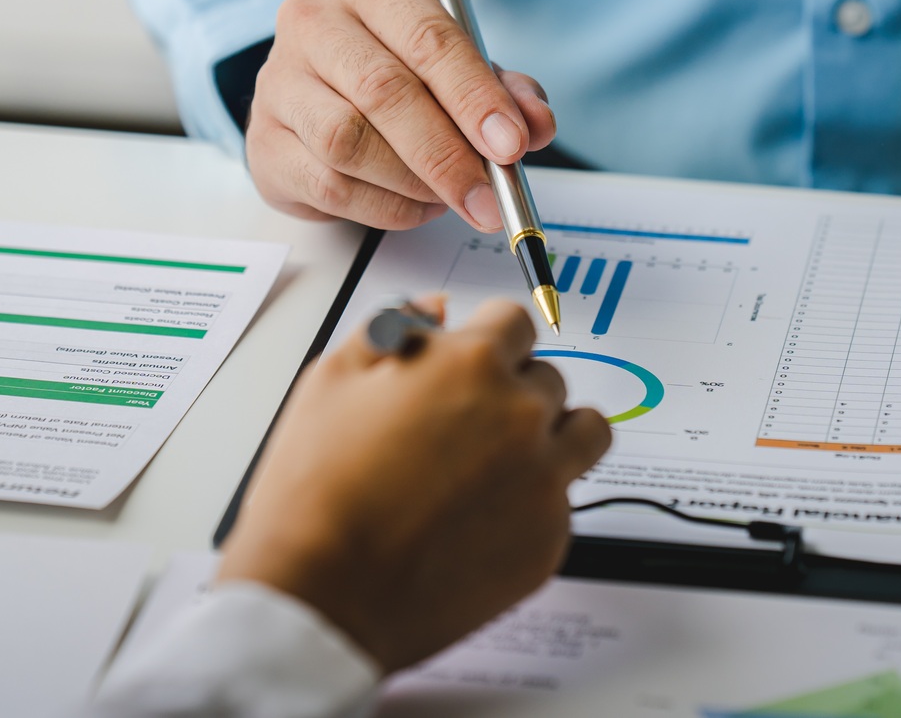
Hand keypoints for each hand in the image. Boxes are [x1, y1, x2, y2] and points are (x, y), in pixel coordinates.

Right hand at [217, 297, 610, 671]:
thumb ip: (393, 324)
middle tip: (465, 426)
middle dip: (511, 392)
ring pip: (583, 433)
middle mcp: (521, 415)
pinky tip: (479, 519)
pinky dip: (532, 504)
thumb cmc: (316, 490)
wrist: (322, 593)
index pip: (514, 322)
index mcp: (471, 363)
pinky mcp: (548, 541)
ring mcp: (543, 481)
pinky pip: (563, 503)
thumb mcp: (332, 378)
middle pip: (547, 379)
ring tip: (502, 462)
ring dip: (552, 435)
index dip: (486, 339)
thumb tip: (434, 308)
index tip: (472, 360)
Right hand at [246, 0, 557, 229]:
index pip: (428, 39)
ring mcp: (280, 82)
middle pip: (385, 92)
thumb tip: (536, 124)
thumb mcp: (455, 67)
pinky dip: (385, 207)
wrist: (313, 88)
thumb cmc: (393, 70)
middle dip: (447, 154)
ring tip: (449, 197)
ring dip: (413, 182)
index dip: (474, 96)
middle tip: (489, 197)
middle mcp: (314, 22)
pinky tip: (414, 204)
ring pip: (348, 142)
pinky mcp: (264, 141)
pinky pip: (329, 185)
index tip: (512, 145)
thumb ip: (502, 90)